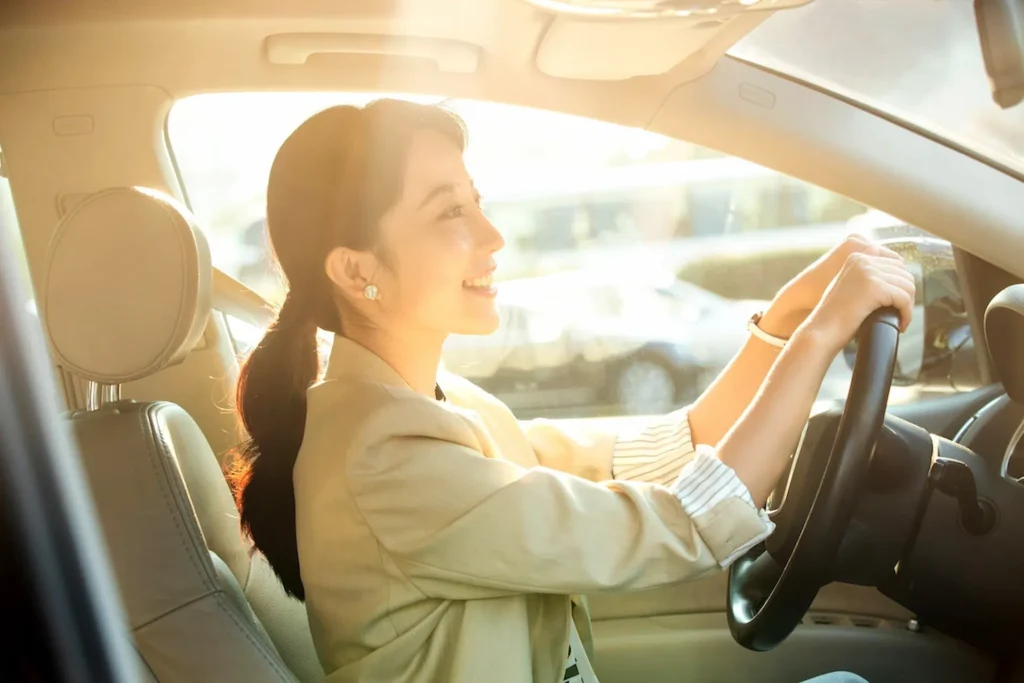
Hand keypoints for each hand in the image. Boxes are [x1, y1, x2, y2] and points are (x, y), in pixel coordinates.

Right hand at [762, 235, 903, 337]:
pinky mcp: (874, 288)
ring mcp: (868, 272)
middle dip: (906, 295)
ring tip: (900, 319)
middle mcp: (862, 260)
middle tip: (900, 313)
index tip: (896, 303)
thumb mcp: (849, 286)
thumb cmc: (835, 316)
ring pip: (908, 286)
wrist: (822, 331)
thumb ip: (866, 275)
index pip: (896, 264)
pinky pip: (904, 299)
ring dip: (908, 305)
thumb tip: (897, 274)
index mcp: (857, 257)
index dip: (900, 286)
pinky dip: (907, 314)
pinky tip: (901, 324)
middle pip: (904, 274)